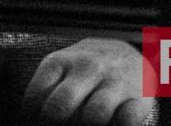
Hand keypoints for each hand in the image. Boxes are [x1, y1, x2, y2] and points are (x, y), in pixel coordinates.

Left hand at [20, 38, 153, 123]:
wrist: (130, 52)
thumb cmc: (87, 69)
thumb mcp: (63, 69)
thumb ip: (47, 92)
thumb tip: (32, 121)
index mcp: (61, 61)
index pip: (36, 97)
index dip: (33, 118)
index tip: (38, 123)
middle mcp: (87, 68)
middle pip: (60, 106)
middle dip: (55, 124)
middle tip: (62, 125)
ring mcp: (114, 81)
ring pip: (93, 116)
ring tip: (85, 124)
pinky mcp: (139, 97)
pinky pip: (127, 121)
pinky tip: (112, 124)